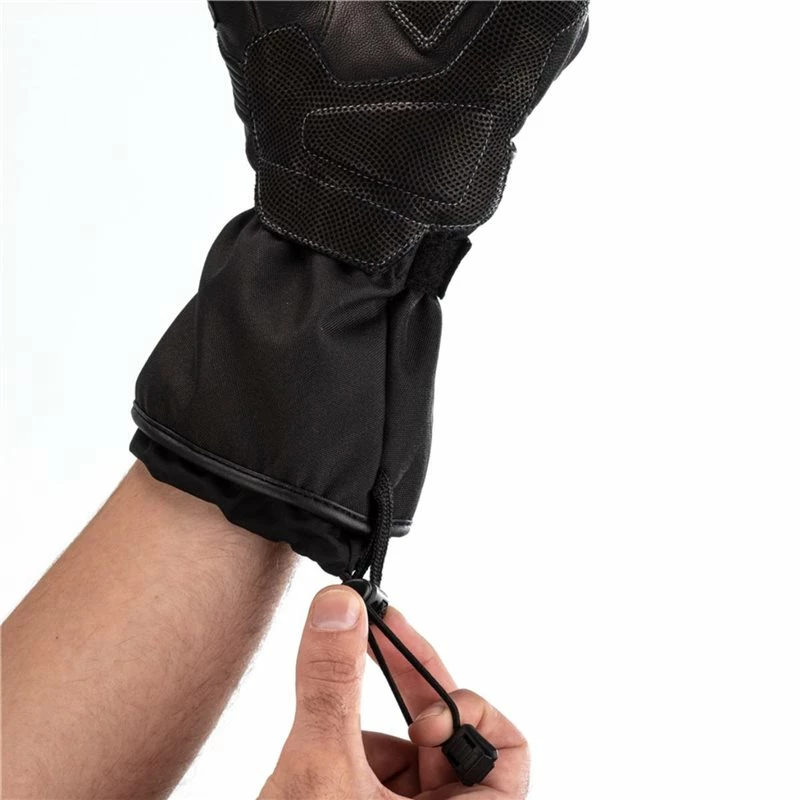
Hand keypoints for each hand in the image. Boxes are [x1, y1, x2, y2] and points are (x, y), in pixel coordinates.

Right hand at [259, 586, 528, 798]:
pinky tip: (317, 771)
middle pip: (451, 740)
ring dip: (366, 737)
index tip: (418, 707)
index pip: (507, 748)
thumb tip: (339, 609)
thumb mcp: (320, 772)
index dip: (468, 712)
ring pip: (410, 757)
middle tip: (376, 633)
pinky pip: (381, 776)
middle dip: (409, 692)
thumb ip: (333, 685)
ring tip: (323, 750)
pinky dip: (351, 758)